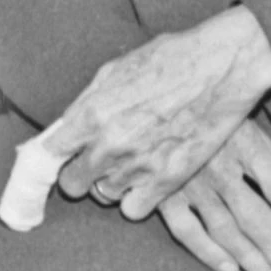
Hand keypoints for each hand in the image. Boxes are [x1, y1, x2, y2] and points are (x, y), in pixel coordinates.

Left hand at [44, 7, 270, 215]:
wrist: (222, 67)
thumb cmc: (170, 60)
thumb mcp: (116, 70)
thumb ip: (87, 103)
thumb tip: (66, 126)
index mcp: (92, 113)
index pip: (49, 153)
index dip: (52, 158)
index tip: (58, 160)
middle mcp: (109, 144)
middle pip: (72, 184)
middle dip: (79, 174)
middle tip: (95, 163)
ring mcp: (138, 166)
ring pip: (103, 195)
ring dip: (111, 184)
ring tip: (131, 164)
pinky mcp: (167, 181)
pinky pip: (133, 211)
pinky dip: (136, 200)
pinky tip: (146, 181)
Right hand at [145, 118, 270, 270]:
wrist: (154, 103)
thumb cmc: (211, 115)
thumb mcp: (244, 120)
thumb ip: (265, 157)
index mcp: (244, 142)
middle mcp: (219, 165)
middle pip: (255, 217)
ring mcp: (189, 182)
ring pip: (226, 230)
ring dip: (253, 261)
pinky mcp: (163, 194)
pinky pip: (187, 230)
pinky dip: (208, 253)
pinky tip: (230, 270)